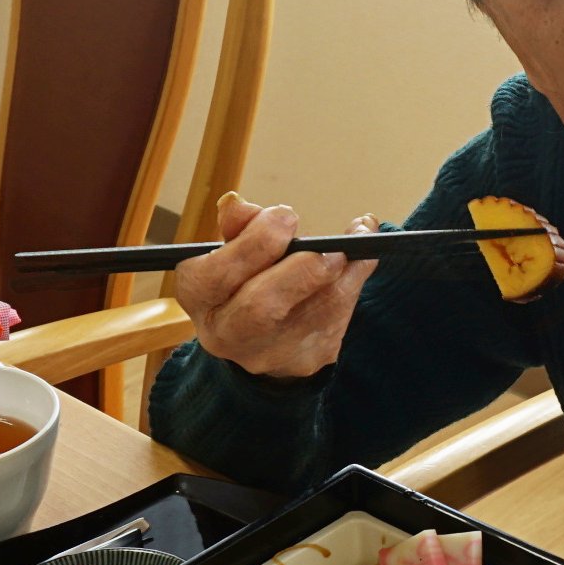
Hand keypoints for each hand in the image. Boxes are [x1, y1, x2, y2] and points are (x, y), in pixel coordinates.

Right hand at [175, 194, 378, 379]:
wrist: (261, 339)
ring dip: (343, 269)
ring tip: (361, 234)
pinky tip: (364, 256)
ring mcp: (269, 353)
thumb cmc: (244, 281)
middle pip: (262, 305)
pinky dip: (356, 280)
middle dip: (302, 267)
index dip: (254, 243)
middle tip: (328, 244)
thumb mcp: (231, 251)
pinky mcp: (307, 360)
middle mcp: (227, 334)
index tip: (287, 216)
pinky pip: (338, 318)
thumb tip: (236, 204)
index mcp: (199, 298)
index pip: (216, 274)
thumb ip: (236, 225)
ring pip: (313, 311)